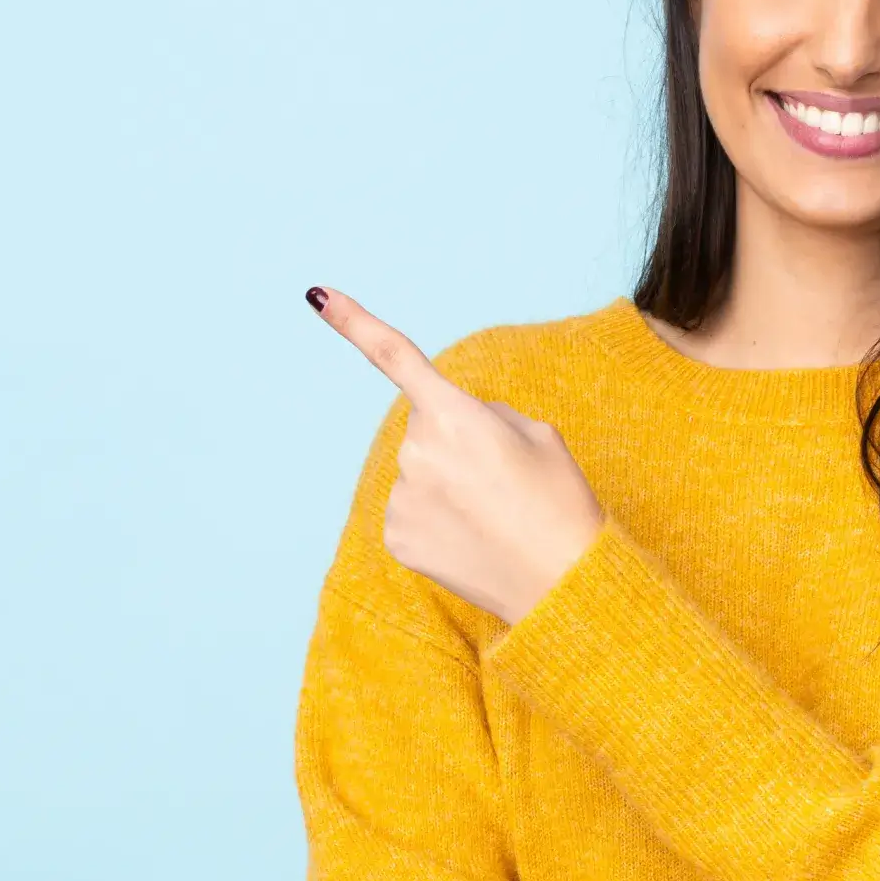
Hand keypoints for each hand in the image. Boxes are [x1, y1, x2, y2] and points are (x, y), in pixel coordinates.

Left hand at [308, 285, 604, 623]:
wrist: (562, 585)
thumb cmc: (560, 503)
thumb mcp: (540, 436)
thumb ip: (486, 415)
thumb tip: (454, 423)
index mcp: (456, 415)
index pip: (397, 358)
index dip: (354, 322)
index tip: (317, 295)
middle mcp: (418, 453)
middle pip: (427, 428)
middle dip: (458, 440)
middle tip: (504, 478)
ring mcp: (403, 498)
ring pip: (421, 472)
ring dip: (449, 484)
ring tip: (495, 515)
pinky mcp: (397, 537)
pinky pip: (413, 511)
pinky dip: (439, 520)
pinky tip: (472, 539)